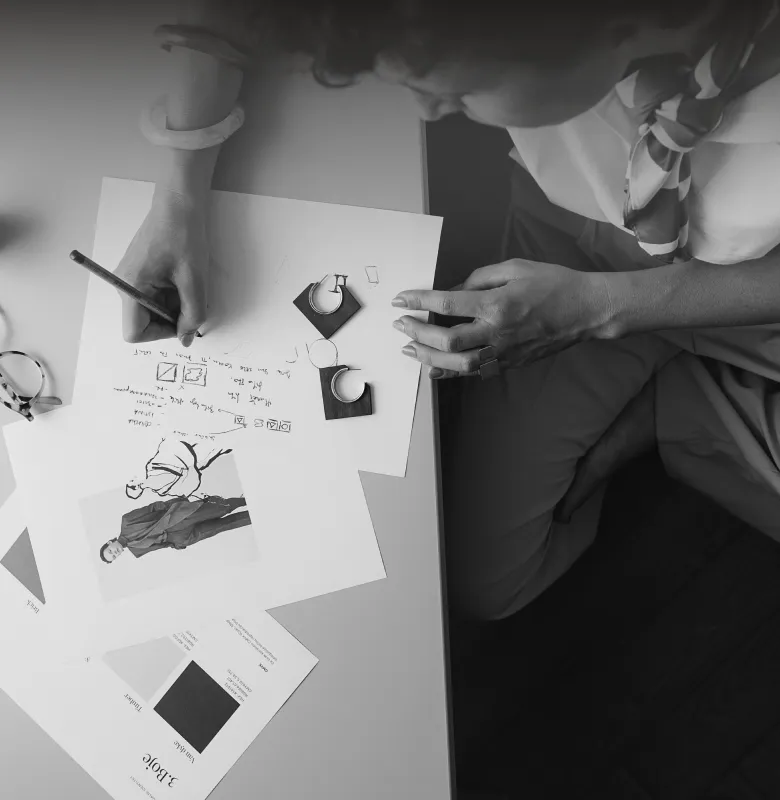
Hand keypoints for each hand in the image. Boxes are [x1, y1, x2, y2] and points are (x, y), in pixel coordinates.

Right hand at [115, 188, 209, 346]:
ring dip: (174, 305)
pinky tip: (184, 278)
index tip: (183, 321)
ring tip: (189, 283)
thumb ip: (192, 315)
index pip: (134, 332)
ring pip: (152, 310)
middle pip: (144, 322)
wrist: (179, 203)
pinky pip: (154, 296)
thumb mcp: (195, 281)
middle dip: (171, 318)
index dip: (161, 334)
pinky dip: (172, 295)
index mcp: (129, 286)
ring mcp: (130, 279)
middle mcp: (123, 285)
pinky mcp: (140, 273)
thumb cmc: (184, 236)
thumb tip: (186, 339)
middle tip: (191, 298)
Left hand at [391, 258, 612, 377]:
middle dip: (418, 332)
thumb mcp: (514, 268)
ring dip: (429, 357)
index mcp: (497, 304)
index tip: (401, 299)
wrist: (586, 311)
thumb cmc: (553, 283)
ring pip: (458, 364)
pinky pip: (473, 372)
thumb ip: (479, 279)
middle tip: (400, 325)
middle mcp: (497, 332)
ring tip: (409, 349)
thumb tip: (451, 291)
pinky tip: (433, 366)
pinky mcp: (509, 364)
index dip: (420, 300)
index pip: (448, 303)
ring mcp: (503, 352)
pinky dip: (450, 371)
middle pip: (447, 340)